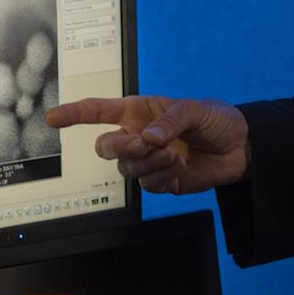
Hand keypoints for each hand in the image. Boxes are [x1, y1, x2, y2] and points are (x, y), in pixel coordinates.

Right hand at [44, 94, 249, 193]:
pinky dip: (163, 177)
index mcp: (138, 112)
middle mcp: (136, 136)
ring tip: (173, 155)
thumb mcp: (195, 110)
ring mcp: (147, 161)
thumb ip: (169, 121)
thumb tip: (147, 137)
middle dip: (122, 148)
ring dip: (147, 163)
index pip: (98, 112)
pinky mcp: (160, 182)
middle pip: (106, 147)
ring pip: (125, 169)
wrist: (241, 148)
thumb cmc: (217, 120)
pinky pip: (147, 185)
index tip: (53, 118)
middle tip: (145, 145)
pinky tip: (180, 168)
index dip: (73, 114)